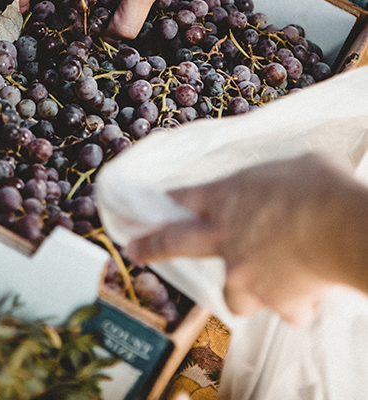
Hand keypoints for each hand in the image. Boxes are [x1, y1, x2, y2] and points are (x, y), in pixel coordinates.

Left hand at [127, 154, 355, 323]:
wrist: (340, 226)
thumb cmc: (320, 186)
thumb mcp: (292, 165)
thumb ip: (276, 181)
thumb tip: (291, 180)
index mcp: (226, 198)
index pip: (184, 198)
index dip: (167, 201)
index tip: (149, 204)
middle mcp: (226, 238)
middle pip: (174, 243)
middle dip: (150, 247)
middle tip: (134, 249)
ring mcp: (245, 274)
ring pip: (235, 295)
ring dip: (249, 291)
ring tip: (271, 285)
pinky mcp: (274, 301)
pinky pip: (285, 309)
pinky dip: (296, 304)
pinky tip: (312, 292)